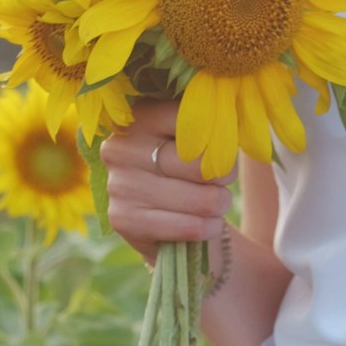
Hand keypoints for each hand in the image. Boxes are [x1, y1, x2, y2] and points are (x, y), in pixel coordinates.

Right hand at [101, 99, 235, 264]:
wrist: (169, 219)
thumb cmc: (188, 171)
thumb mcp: (197, 140)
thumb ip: (210, 128)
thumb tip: (225, 129)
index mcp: (142, 116)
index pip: (198, 123)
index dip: (223, 145)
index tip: (223, 154)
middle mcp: (122, 148)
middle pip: (201, 166)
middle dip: (224, 179)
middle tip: (220, 183)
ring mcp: (120, 185)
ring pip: (203, 200)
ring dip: (219, 206)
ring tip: (213, 205)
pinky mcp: (125, 220)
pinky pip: (192, 227)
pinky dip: (209, 228)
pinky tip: (205, 224)